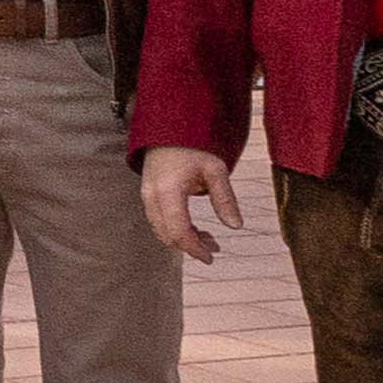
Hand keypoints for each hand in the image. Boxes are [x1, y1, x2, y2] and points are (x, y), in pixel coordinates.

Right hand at [138, 144, 237, 264]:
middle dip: (190, 246)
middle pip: (167, 235)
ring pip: (160, 229)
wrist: (169, 126)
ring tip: (207, 237)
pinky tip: (192, 226)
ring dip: (182, 238)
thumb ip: (225, 199)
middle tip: (214, 247)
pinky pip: (158, 220)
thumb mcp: (215, 169)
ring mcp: (146, 195)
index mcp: (168, 191)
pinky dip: (174, 228)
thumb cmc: (193, 145)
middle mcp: (152, 196)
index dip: (195, 248)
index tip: (211, 256)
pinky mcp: (147, 193)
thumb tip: (236, 226)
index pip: (179, 232)